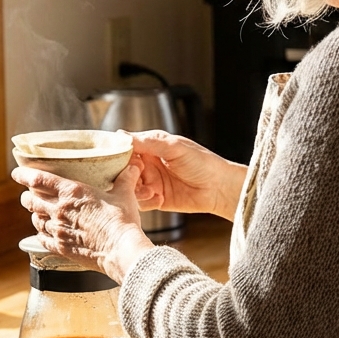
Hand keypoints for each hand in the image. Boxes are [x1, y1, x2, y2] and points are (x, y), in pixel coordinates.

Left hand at [12, 163, 154, 282]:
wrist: (121, 251)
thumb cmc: (122, 222)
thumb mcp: (124, 195)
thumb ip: (125, 180)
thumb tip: (132, 168)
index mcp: (72, 192)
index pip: (38, 179)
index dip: (23, 175)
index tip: (17, 173)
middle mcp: (59, 210)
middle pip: (31, 200)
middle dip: (26, 196)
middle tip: (27, 194)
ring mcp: (58, 230)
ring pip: (35, 220)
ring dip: (34, 215)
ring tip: (37, 213)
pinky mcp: (61, 248)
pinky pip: (42, 239)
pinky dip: (40, 234)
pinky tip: (43, 233)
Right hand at [125, 130, 247, 221]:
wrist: (219, 187)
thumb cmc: (202, 162)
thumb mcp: (174, 147)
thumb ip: (149, 142)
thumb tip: (121, 135)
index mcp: (151, 146)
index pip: (126, 147)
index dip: (119, 153)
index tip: (120, 159)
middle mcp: (148, 164)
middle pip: (123, 169)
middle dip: (125, 174)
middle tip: (136, 175)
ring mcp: (151, 182)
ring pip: (129, 187)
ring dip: (135, 189)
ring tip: (150, 190)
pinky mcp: (156, 199)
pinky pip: (141, 202)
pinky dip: (145, 201)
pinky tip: (159, 198)